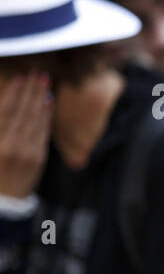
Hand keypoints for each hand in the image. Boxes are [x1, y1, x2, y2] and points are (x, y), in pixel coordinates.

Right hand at [0, 71, 52, 198]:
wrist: (3, 201)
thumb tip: (5, 106)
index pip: (6, 111)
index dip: (14, 93)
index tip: (20, 77)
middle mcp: (11, 146)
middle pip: (23, 112)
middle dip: (31, 90)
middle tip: (38, 72)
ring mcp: (27, 153)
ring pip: (35, 120)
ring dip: (40, 98)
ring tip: (44, 81)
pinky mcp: (39, 158)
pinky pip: (43, 133)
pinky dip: (45, 116)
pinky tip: (48, 102)